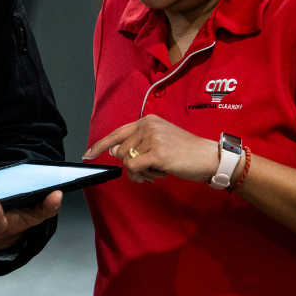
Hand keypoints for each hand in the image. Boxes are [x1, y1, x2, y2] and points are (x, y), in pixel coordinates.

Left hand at [83, 115, 217, 184]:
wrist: (209, 157)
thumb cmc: (185, 151)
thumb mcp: (159, 141)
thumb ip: (137, 144)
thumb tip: (113, 151)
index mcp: (146, 121)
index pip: (116, 133)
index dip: (100, 145)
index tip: (87, 155)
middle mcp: (147, 126)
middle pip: (120, 151)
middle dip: (131, 165)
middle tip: (150, 170)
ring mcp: (152, 138)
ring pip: (126, 161)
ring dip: (139, 172)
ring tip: (157, 171)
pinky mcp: (158, 152)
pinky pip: (134, 167)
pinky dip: (142, 175)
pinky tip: (158, 175)